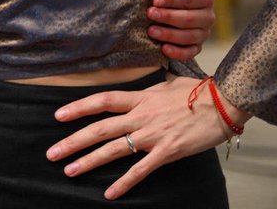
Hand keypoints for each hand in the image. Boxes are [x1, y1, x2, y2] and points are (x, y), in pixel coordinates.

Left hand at [47, 75, 248, 199]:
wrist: (225, 102)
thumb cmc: (200, 91)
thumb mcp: (169, 83)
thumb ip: (151, 88)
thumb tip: (145, 86)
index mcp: (140, 98)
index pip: (102, 101)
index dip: (78, 108)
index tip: (58, 115)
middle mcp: (141, 116)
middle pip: (99, 128)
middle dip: (73, 141)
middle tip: (52, 153)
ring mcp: (152, 135)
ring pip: (113, 149)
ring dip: (89, 161)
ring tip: (69, 170)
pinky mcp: (167, 152)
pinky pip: (140, 170)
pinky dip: (124, 183)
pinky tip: (109, 193)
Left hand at [146, 0, 214, 59]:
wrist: (172, 3)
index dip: (173, 0)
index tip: (155, 1)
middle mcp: (208, 16)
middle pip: (189, 19)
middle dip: (168, 17)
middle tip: (150, 14)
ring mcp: (204, 33)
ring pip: (189, 37)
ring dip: (169, 35)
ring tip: (151, 31)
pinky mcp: (197, 47)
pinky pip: (190, 53)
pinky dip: (177, 53)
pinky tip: (163, 49)